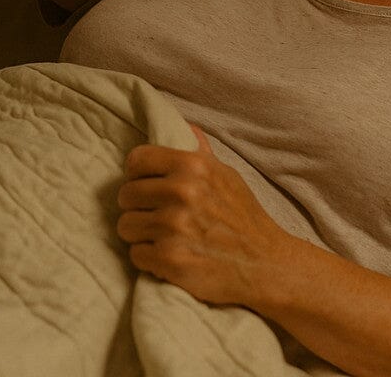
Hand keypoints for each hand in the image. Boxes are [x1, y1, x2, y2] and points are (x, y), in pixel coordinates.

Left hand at [116, 125, 290, 306]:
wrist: (265, 264)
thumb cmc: (244, 218)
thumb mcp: (227, 175)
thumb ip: (201, 153)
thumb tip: (186, 127)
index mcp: (193, 166)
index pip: (136, 160)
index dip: (137, 174)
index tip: (146, 186)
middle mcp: (181, 192)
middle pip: (126, 195)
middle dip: (137, 207)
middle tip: (156, 216)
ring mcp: (174, 227)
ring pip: (125, 226)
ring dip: (140, 234)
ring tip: (163, 237)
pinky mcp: (169, 259)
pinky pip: (135, 254)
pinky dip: (149, 258)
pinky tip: (170, 255)